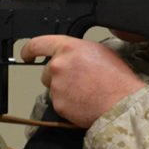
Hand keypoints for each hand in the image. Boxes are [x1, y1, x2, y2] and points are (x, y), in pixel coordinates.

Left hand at [20, 35, 144, 127]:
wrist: (121, 104)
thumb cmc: (116, 79)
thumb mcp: (98, 52)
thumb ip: (77, 51)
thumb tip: (69, 55)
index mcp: (69, 48)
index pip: (38, 44)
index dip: (29, 50)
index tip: (26, 55)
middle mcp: (59, 65)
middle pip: (47, 71)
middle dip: (58, 76)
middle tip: (79, 81)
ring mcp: (56, 86)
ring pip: (52, 88)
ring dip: (64, 90)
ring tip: (85, 92)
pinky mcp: (58, 104)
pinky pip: (58, 103)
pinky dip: (67, 104)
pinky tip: (83, 102)